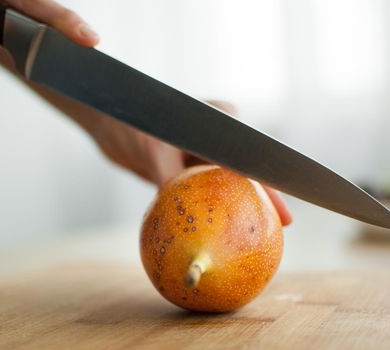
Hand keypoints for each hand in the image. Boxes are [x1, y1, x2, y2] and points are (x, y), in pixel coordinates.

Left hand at [89, 100, 292, 225]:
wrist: (110, 123)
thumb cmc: (130, 124)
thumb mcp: (152, 150)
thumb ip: (170, 177)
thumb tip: (184, 216)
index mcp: (219, 118)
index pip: (250, 154)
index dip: (270, 182)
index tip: (284, 208)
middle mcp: (217, 134)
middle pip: (246, 169)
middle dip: (266, 196)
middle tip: (283, 223)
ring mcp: (204, 150)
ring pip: (227, 181)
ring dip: (241, 203)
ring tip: (259, 230)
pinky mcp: (189, 164)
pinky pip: (205, 189)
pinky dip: (212, 206)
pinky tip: (218, 227)